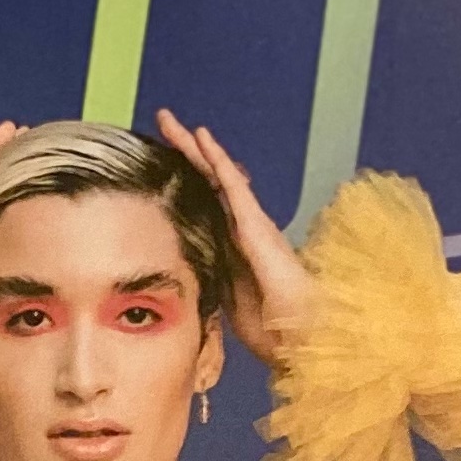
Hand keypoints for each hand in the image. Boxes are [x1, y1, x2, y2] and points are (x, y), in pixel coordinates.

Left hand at [157, 115, 313, 363]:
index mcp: (233, 247)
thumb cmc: (273, 329)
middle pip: (208, 182)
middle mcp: (243, 228)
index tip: (158, 165)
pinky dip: (217, 160)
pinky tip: (202, 138)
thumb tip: (183, 285)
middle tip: (163, 124)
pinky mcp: (257, 225)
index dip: (183, 182)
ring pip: (217, 175)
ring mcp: (251, 224)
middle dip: (185, 153)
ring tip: (172, 121)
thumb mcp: (228, 305)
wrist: (301, 338)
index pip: (204, 204)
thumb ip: (212, 285)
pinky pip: (233, 186)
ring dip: (194, 147)